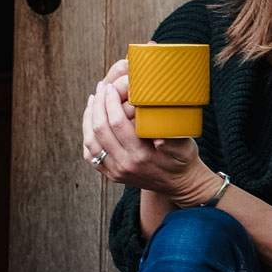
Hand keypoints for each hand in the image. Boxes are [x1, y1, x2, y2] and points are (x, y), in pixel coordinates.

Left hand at [81, 57, 220, 203]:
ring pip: (91, 142)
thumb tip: (158, 131)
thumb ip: (171, 137)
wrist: (179, 184)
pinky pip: (91, 154)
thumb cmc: (182, 159)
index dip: (111, 102)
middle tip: (102, 88)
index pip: (118, 124)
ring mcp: (116, 171)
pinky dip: (88, 135)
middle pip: (100, 130)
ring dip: (89, 118)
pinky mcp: (111, 174)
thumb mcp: (184, 146)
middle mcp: (125, 165)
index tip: (111, 87)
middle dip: (98, 105)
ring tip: (94, 100)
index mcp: (141, 155)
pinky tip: (91, 119)